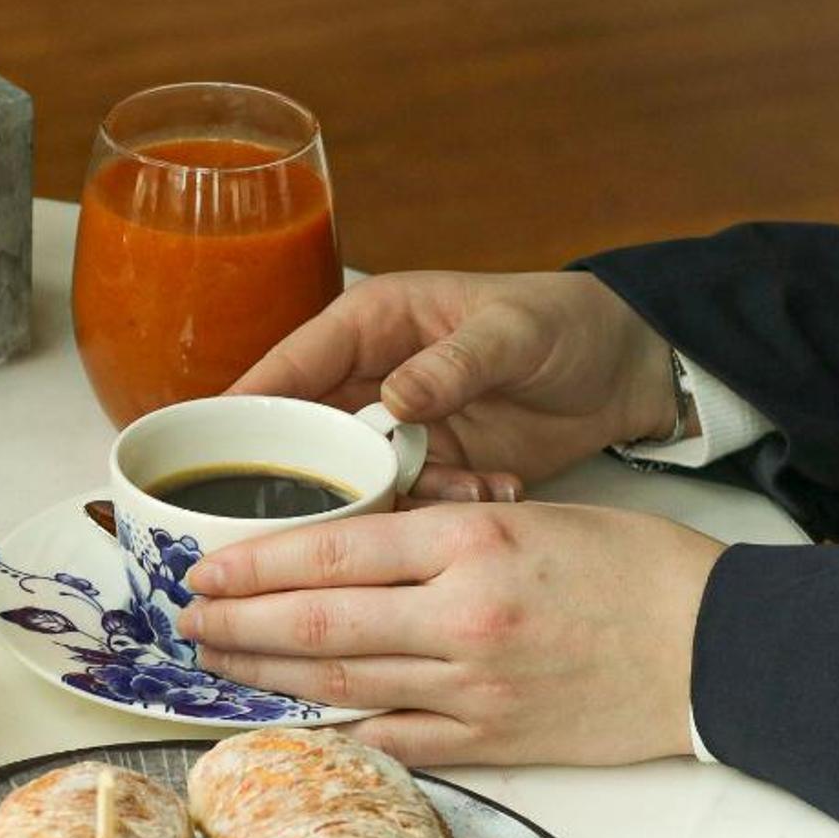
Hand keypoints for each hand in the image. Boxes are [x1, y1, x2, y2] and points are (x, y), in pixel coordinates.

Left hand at [176, 502, 721, 765]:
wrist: (721, 648)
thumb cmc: (636, 568)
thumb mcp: (532, 516)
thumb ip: (440, 534)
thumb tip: (353, 551)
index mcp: (472, 543)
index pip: (332, 551)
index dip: (254, 563)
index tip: (205, 567)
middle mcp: (462, 616)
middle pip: (317, 620)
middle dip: (237, 622)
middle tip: (185, 619)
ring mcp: (474, 687)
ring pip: (340, 680)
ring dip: (264, 674)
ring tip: (214, 662)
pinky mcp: (494, 740)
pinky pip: (394, 738)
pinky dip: (335, 729)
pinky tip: (288, 721)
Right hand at [230, 271, 679, 497]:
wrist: (630, 369)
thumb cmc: (567, 323)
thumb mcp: (514, 333)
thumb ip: (453, 364)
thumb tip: (393, 398)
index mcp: (369, 324)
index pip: (286, 369)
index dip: (244, 412)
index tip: (208, 457)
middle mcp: (367, 378)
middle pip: (302, 436)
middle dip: (308, 477)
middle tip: (314, 515)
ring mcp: (395, 428)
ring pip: (351, 479)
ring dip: (395, 496)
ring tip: (463, 484)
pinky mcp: (430, 466)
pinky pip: (406, 501)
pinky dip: (442, 506)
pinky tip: (492, 489)